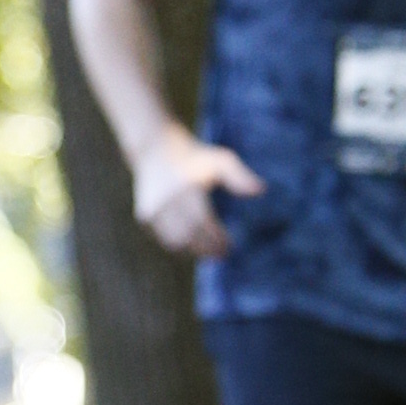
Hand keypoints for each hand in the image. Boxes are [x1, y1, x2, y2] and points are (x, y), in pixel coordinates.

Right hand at [132, 121, 265, 260]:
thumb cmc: (195, 157)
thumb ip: (240, 177)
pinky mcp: (144, 216)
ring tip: (209, 253)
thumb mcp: (220, 160)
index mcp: (187, 189)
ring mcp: (153, 210)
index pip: (203, 224)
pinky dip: (179, 246)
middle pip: (189, 237)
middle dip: (207, 250)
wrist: (155, 149)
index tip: (228, 247)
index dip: (216, 240)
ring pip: (175, 242)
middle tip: (222, 255)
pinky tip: (193, 244)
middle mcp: (167, 201)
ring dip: (193, 252)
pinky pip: (164, 239)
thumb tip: (261, 191)